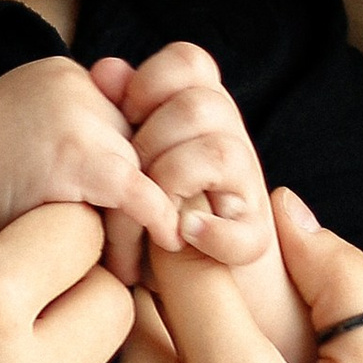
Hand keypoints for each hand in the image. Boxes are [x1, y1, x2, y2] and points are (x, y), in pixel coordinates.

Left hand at [91, 44, 308, 358]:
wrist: (197, 301)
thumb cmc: (144, 224)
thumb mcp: (126, 163)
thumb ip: (119, 115)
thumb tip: (106, 70)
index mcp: (199, 115)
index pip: (190, 61)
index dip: (154, 80)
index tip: (126, 116)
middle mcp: (230, 143)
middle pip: (200, 103)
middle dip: (153, 140)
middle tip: (127, 182)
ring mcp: (247, 192)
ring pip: (219, 152)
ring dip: (173, 181)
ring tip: (148, 214)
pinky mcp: (255, 243)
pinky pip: (243, 226)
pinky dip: (211, 231)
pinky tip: (184, 237)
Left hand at [95, 194, 362, 362]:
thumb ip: (345, 285)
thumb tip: (281, 207)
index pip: (178, 257)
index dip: (177, 225)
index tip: (183, 228)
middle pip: (107, 299)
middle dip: (121, 268)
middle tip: (134, 260)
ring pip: (69, 356)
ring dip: (86, 330)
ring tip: (110, 323)